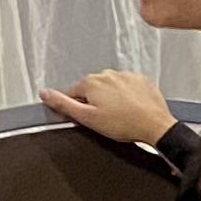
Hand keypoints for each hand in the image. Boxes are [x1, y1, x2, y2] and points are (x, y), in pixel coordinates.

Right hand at [41, 68, 175, 147]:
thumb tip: (44, 93)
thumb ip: (63, 104)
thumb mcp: (88, 118)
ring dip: (112, 98)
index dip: (78, 107)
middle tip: (106, 118)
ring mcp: (125, 75)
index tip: (89, 117)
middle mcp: (107, 74)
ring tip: (121, 115)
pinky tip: (132, 108)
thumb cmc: (124, 124)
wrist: (156, 126)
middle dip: (95, 102)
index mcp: (91, 82)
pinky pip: (127, 86)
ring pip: (110, 87)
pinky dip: (127, 96)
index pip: (73, 93)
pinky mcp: (140, 79)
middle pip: (92, 88)